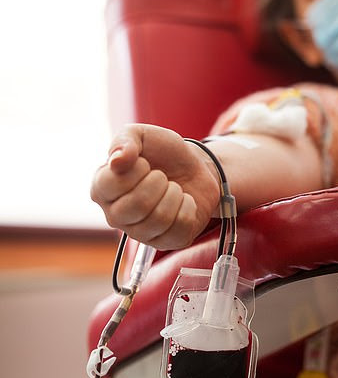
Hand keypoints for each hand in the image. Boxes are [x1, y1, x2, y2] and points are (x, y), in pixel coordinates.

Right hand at [91, 124, 219, 249]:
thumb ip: (125, 140)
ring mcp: (140, 233)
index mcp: (102, 189)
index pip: (110, 185)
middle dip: (158, 182)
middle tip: (161, 176)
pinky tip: (183, 202)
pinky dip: (188, 208)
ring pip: (159, 219)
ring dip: (174, 194)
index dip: (135, 169)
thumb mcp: (142, 135)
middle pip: (136, 206)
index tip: (144, 163)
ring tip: (173, 188)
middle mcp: (116, 216)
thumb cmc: (163, 153)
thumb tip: (117, 161)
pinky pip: (180, 228)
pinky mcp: (166, 242)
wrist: (194, 167)